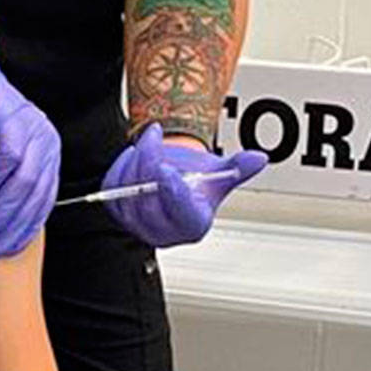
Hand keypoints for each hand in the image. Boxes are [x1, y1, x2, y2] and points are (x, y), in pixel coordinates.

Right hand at [0, 58, 60, 258]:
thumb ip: (0, 187)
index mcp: (46, 154)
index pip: (42, 204)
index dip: (21, 231)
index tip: (0, 251)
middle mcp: (46, 141)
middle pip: (36, 197)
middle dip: (9, 226)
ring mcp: (33, 126)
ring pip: (26, 181)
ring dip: (1, 208)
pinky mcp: (14, 114)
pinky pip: (11, 156)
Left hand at [100, 122, 266, 246]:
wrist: (175, 176)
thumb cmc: (196, 179)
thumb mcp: (219, 172)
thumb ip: (238, 168)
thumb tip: (258, 159)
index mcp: (192, 225)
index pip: (181, 215)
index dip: (173, 193)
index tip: (167, 169)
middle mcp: (164, 232)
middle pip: (149, 204)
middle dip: (149, 165)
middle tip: (155, 139)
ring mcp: (138, 224)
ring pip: (128, 193)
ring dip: (136, 161)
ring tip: (149, 142)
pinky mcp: (118, 211)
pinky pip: (112, 188)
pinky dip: (122, 166)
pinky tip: (136, 155)